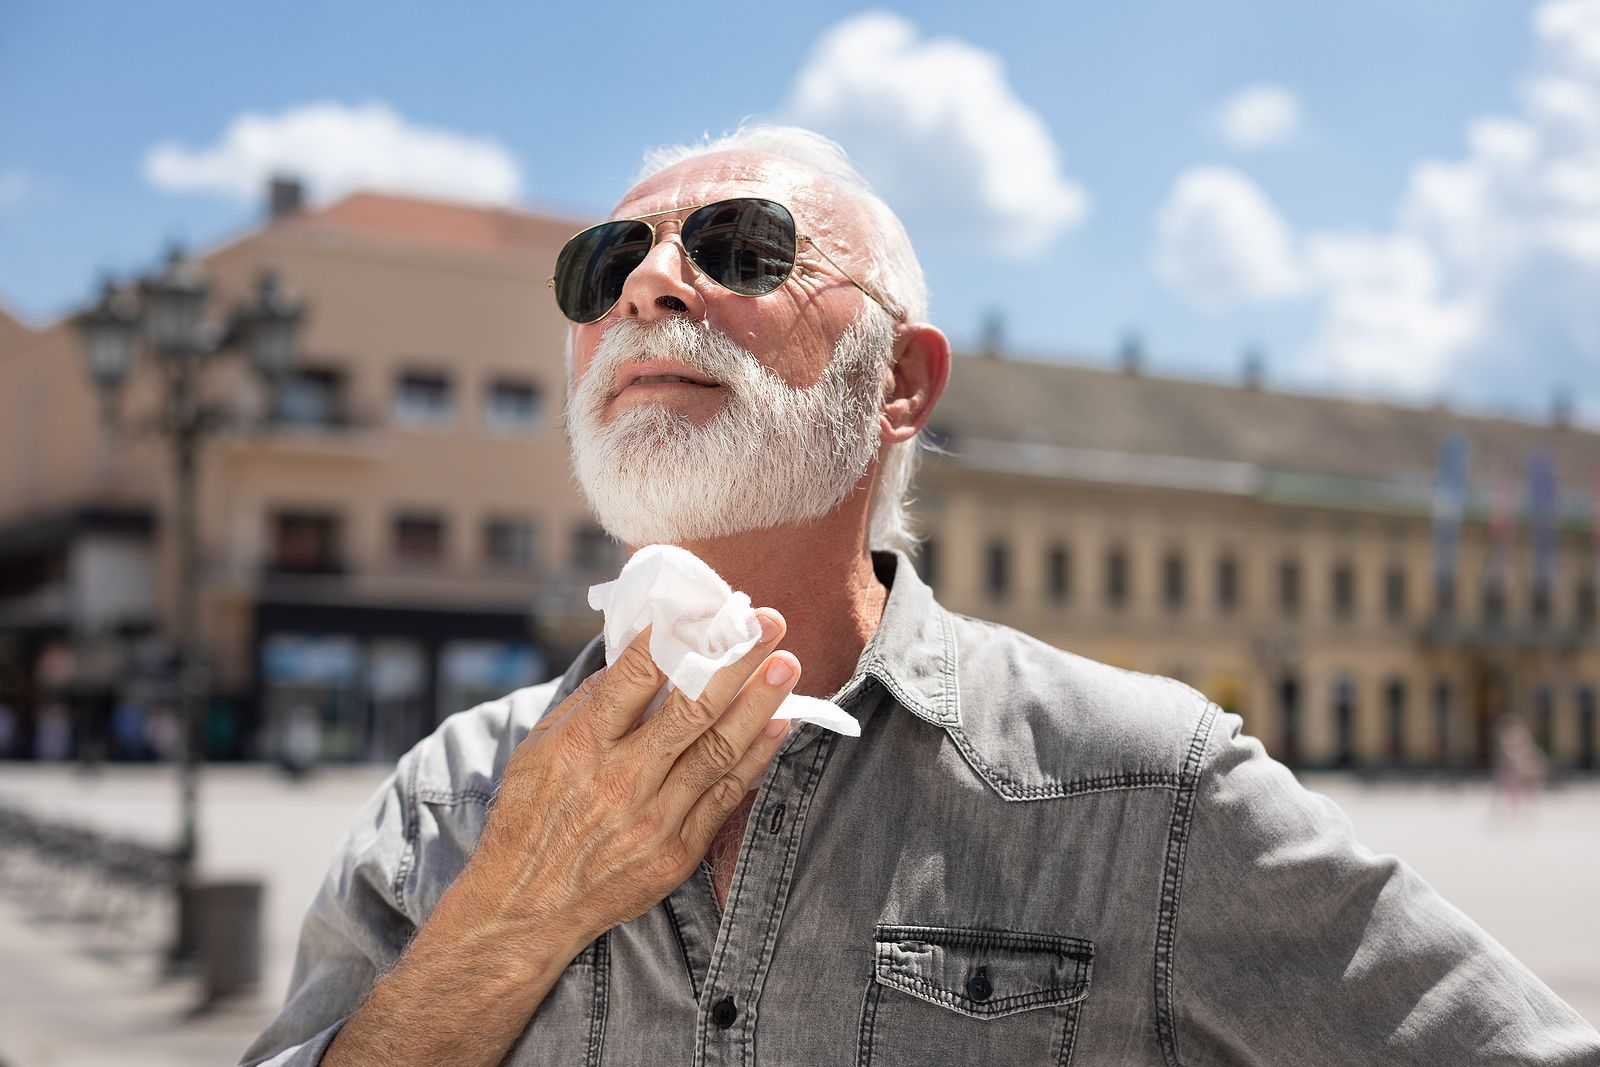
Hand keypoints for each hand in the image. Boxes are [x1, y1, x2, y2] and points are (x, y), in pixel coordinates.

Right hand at [463, 612, 798, 951]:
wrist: (525, 907)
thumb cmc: (530, 817)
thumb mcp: (539, 749)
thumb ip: (590, 702)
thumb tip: (640, 654)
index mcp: (582, 744)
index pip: (637, 676)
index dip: (678, 636)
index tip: (710, 606)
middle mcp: (620, 779)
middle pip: (692, 708)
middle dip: (736, 660)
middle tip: (769, 622)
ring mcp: (652, 818)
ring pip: (719, 749)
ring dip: (759, 703)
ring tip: (786, 663)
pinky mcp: (676, 851)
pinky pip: (726, 795)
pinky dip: (757, 757)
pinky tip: (779, 725)